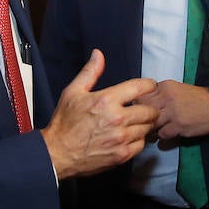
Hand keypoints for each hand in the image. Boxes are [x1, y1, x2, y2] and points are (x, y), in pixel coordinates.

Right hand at [42, 49, 158, 179]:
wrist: (58, 153)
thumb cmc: (65, 122)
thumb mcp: (73, 92)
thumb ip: (90, 72)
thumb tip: (98, 54)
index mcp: (107, 100)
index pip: (140, 87)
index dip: (149, 85)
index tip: (150, 86)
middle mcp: (117, 119)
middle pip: (150, 110)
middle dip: (149, 107)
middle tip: (142, 107)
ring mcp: (121, 138)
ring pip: (148, 128)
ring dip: (144, 124)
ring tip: (135, 122)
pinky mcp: (122, 155)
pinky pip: (141, 144)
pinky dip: (138, 139)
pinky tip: (129, 136)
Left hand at [136, 79, 208, 143]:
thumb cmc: (196, 98)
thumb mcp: (176, 89)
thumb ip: (160, 94)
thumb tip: (142, 104)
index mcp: (165, 86)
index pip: (142, 96)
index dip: (139, 105)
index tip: (140, 111)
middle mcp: (167, 98)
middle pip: (143, 110)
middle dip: (142, 118)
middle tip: (145, 123)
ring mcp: (173, 113)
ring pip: (151, 124)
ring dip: (152, 129)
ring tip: (155, 130)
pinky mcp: (179, 126)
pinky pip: (163, 135)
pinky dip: (163, 136)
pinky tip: (168, 134)